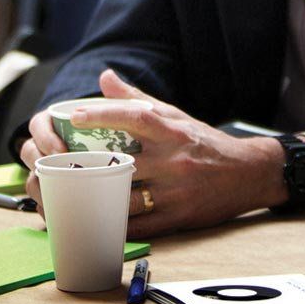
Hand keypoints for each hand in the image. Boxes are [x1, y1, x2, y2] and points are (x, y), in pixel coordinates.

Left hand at [20, 69, 289, 236]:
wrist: (249, 174)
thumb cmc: (205, 142)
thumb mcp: (176, 116)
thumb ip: (137, 100)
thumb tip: (104, 77)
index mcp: (173, 131)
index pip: (137, 117)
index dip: (104, 115)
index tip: (73, 116)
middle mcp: (175, 160)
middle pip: (123, 164)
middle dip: (87, 169)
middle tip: (55, 168)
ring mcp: (176, 191)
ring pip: (125, 199)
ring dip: (94, 200)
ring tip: (67, 198)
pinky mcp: (179, 218)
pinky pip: (138, 226)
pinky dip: (113, 224)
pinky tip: (94, 219)